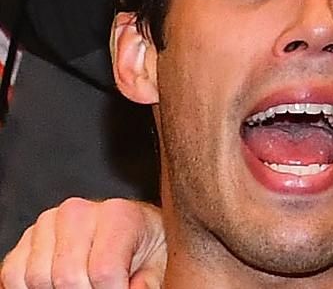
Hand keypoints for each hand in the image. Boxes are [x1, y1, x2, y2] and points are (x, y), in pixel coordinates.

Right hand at [0, 197, 165, 288]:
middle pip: (68, 277)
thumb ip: (149, 280)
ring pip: (37, 277)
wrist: (135, 234)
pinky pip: (13, 274)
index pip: (103, 270)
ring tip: (86, 285)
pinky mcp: (28, 238)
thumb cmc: (147, 251)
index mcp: (118, 214)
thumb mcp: (158, 265)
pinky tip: (58, 286)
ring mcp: (50, 222)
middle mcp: (80, 211)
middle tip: (101, 288)